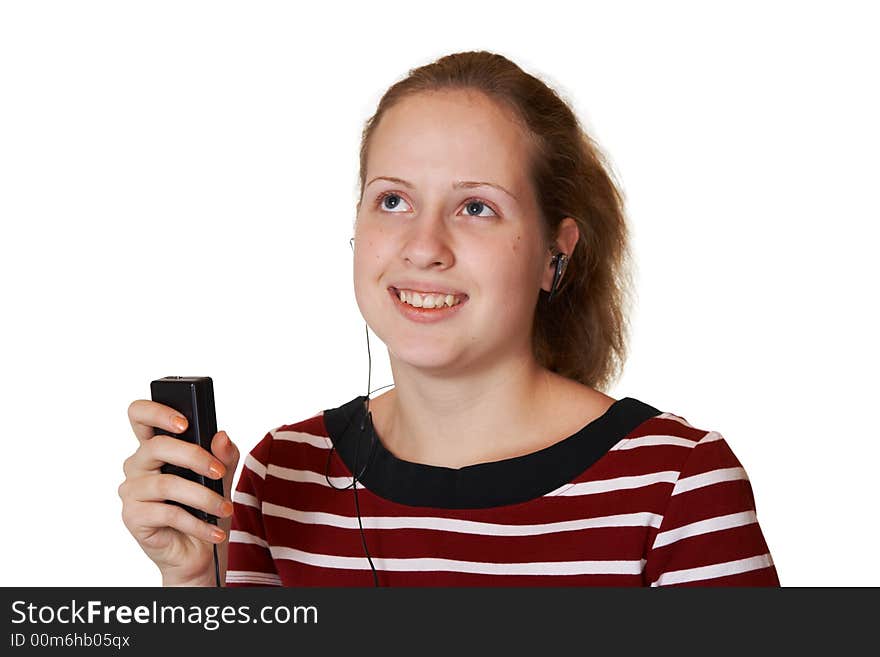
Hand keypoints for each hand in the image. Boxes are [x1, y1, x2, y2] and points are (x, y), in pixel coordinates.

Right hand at [119, 400, 239, 585]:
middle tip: (219, 472)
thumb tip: (221, 436)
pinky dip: (197, 523)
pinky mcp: (132, 517)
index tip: (185, 422)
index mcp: (155, 447)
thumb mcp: (221, 477)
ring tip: (225, 508)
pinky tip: (214, 530)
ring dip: (203, 497)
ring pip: (167, 484)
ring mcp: (132, 491)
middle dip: (194, 457)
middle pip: (156, 446)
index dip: (157, 412)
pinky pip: (167, 514)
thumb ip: (223, 455)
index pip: (140, 415)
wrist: (198, 551)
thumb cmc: (204, 508)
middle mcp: (138, 465)